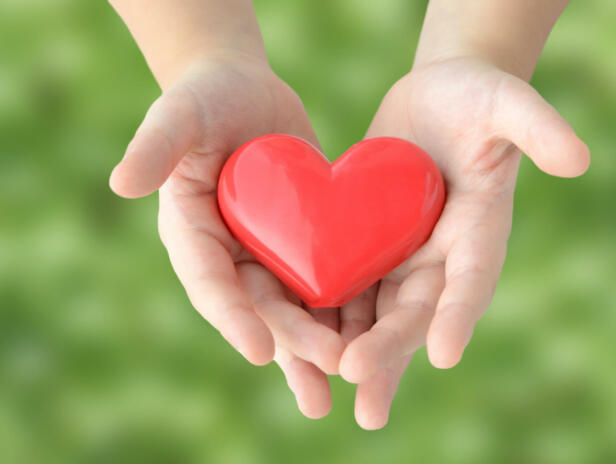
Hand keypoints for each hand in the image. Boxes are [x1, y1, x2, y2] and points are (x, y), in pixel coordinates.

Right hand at [109, 55, 344, 417]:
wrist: (246, 93)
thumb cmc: (205, 98)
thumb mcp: (179, 114)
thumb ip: (155, 145)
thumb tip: (121, 184)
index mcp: (194, 234)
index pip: (211, 283)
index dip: (234, 318)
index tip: (260, 352)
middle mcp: (231, 253)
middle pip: (263, 306)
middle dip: (295, 343)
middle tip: (328, 377)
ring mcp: (270, 251)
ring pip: (298, 306)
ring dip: (324, 345)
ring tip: (353, 382)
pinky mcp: (305, 241)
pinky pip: (328, 278)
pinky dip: (349, 308)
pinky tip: (378, 336)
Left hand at [338, 57, 589, 427]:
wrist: (436, 100)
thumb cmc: (477, 98)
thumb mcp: (506, 102)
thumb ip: (537, 126)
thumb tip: (578, 159)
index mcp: (478, 231)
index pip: (471, 279)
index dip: (459, 314)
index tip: (444, 354)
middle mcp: (441, 256)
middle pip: (416, 310)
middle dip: (390, 346)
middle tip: (361, 383)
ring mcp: (403, 255)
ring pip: (378, 311)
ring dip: (357, 349)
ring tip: (334, 385)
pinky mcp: (368, 245)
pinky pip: (346, 285)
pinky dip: (328, 313)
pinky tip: (302, 342)